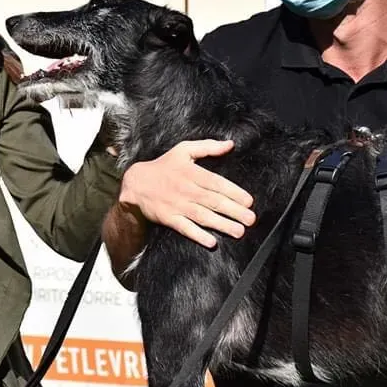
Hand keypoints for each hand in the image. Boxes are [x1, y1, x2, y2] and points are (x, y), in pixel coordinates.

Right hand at [118, 139, 255, 247]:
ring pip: (202, 216)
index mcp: (191, 172)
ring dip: (221, 224)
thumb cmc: (163, 166)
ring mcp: (177, 205)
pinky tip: (211, 242)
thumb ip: (207, 147)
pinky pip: (184, 228)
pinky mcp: (168, 218)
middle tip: (250, 219)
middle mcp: (186, 189)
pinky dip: (197, 235)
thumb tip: (230, 144)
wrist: (136, 184)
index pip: (216, 183)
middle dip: (234, 211)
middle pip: (213, 201)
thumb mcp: (183, 150)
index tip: (249, 201)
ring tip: (239, 231)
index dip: (234, 192)